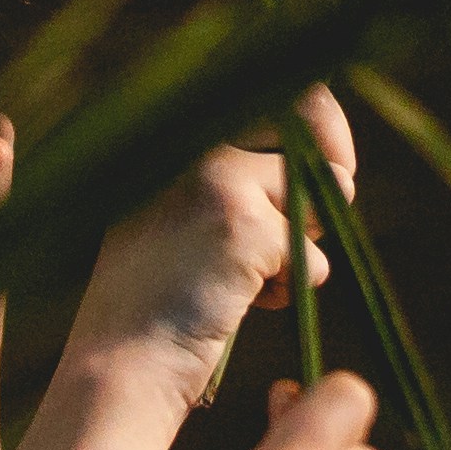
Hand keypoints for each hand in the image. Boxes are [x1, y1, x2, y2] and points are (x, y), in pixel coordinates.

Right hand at [54, 86, 351, 405]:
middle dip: (332, 169)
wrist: (118, 366)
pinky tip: (241, 303)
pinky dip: (292, 285)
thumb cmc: (156, 297)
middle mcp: (189, 133)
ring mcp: (214, 175)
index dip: (317, 122)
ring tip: (248, 278)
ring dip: (303, 240)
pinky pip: (313, 253)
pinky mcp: (241, 224)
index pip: (271, 84)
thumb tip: (331, 159)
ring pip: (323, 188)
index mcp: (171, 124)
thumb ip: (237, 172)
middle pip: (313, 111)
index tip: (332, 161)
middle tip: (323, 217)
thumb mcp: (181, 210)